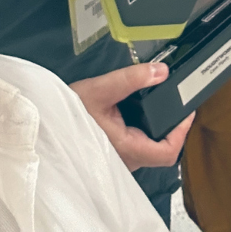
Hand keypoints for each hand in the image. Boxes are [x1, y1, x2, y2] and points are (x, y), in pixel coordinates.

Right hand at [70, 64, 194, 169]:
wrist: (43, 129)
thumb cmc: (68, 115)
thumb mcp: (100, 90)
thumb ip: (131, 79)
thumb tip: (160, 71)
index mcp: (127, 149)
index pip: (167, 153)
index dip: (182, 132)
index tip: (187, 111)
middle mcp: (125, 160)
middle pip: (160, 150)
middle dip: (170, 126)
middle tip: (174, 102)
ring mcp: (117, 160)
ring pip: (147, 148)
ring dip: (154, 128)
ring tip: (157, 102)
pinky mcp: (110, 155)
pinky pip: (134, 144)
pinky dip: (141, 128)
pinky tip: (135, 110)